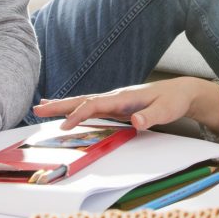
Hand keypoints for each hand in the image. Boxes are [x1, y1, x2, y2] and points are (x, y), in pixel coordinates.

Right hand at [31, 77, 218, 134]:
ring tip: (41, 107)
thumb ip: (151, 116)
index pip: (96, 105)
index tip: (65, 126)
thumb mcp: (166, 110)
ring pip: (83, 102)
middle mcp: (115, 97)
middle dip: (60, 105)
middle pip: (82, 100)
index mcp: (123, 97)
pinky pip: (90, 107)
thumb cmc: (173, 101)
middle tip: (38, 109)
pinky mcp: (115, 106)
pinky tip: (64, 111)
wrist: (180, 91)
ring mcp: (114, 101)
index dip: (79, 115)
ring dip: (62, 105)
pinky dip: (74, 108)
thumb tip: (136, 121)